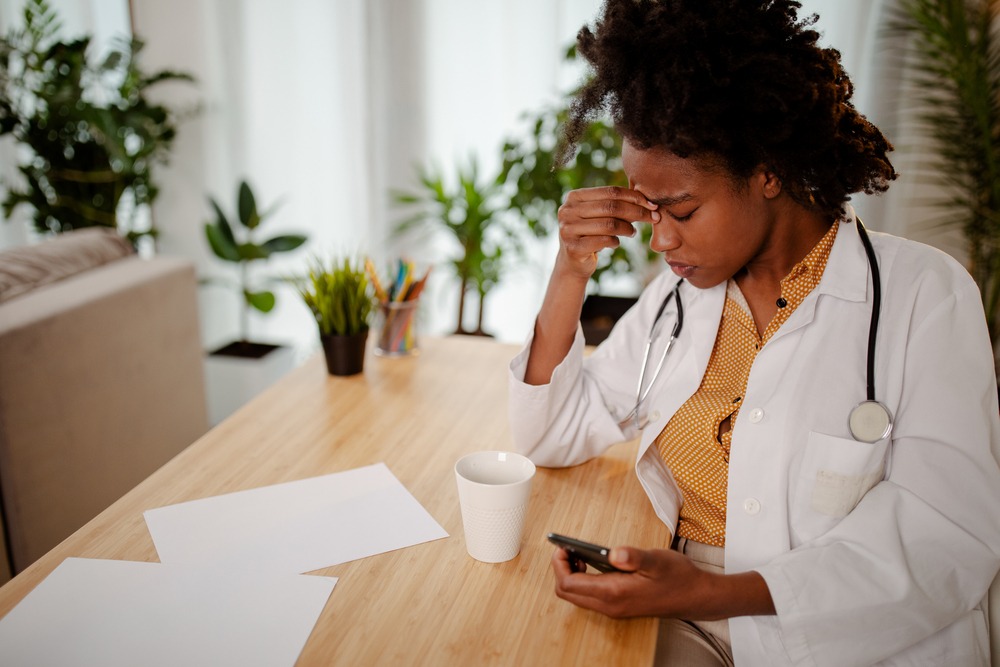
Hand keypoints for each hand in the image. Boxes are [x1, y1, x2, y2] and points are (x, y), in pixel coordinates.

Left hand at [551, 546, 775, 620]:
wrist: (697, 597)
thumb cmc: (678, 577)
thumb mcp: (656, 560)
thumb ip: (633, 556)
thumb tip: (613, 553)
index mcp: (613, 594)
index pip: (568, 584)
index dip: (560, 564)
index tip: (563, 547)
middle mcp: (609, 606)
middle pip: (567, 592)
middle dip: (561, 570)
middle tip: (568, 550)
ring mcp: (613, 608)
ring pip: (576, 596)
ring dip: (572, 575)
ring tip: (580, 556)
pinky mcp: (618, 606)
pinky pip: (589, 596)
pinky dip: (584, 580)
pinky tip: (594, 565)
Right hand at [555, 186, 659, 279]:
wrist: (572, 262)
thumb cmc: (590, 234)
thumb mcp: (598, 215)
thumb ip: (615, 205)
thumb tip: (647, 202)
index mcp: (574, 197)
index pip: (610, 191)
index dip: (634, 197)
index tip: (651, 205)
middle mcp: (567, 211)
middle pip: (611, 207)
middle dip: (637, 212)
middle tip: (653, 218)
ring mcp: (568, 230)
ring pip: (609, 224)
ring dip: (627, 228)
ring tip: (633, 232)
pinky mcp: (573, 248)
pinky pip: (604, 241)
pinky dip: (615, 241)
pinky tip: (616, 243)